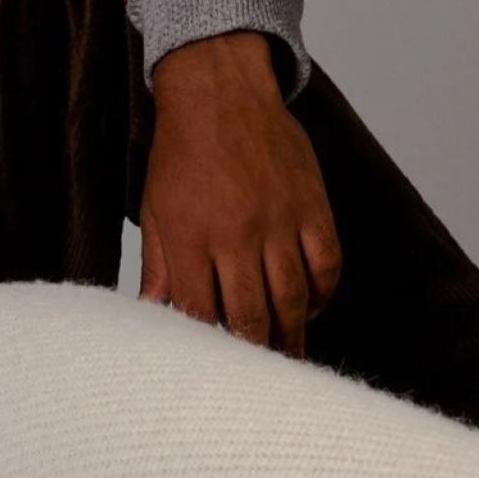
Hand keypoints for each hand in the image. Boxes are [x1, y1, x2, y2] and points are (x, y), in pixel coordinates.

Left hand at [138, 31, 341, 357]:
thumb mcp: (155, 213)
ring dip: (292, 334)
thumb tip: (150, 314)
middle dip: (255, 355)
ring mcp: (280, 222)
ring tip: (288, 358)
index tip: (212, 372)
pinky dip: (323, 293)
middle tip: (259, 382)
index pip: (201, 314)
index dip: (209, 349)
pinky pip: (327, 264)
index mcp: (192, 241)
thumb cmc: (180, 155)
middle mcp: (237, 237)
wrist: (220, 95)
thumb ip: (159, 267)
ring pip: (293, 297)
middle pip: (252, 315)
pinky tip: (310, 308)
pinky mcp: (313, 207)